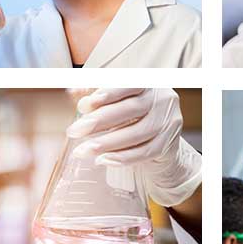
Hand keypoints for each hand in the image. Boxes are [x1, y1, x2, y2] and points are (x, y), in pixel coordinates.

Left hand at [67, 89, 199, 206]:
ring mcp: (169, 122)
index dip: (108, 94)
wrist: (160, 137)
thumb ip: (96, 95)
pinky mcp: (169, 144)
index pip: (130, 85)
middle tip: (74, 131)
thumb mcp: (116, 100)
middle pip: (132, 109)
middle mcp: (163, 100)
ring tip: (82, 151)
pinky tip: (103, 160)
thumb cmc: (132, 114)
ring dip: (107, 143)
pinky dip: (123, 158)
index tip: (85, 105)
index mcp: (149, 84)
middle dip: (100, 121)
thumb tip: (73, 92)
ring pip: (138, 133)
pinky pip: (145, 152)